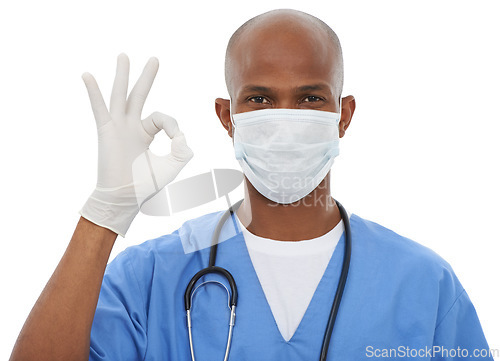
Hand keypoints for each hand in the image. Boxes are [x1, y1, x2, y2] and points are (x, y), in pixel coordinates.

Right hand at [79, 54, 192, 236]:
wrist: (124, 198)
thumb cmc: (145, 185)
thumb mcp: (171, 166)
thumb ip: (182, 150)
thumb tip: (182, 136)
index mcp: (146, 133)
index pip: (162, 118)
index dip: (173, 127)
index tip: (177, 141)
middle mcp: (131, 127)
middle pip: (140, 96)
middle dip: (147, 77)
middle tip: (155, 59)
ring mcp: (118, 127)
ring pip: (121, 96)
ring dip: (122, 75)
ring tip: (124, 56)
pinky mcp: (106, 131)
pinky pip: (100, 108)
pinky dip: (94, 92)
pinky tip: (87, 75)